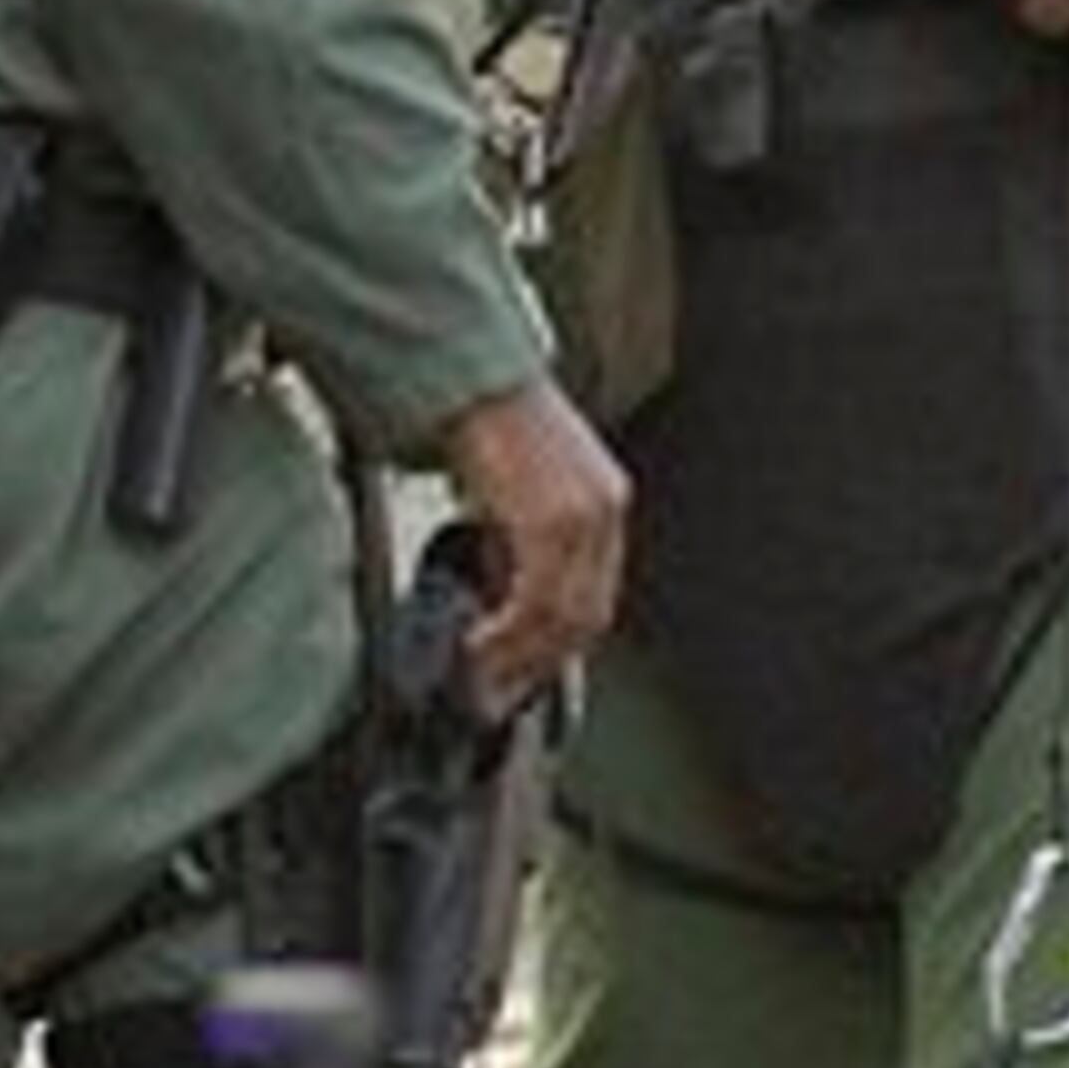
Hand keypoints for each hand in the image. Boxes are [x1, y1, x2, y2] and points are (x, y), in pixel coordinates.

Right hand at [435, 372, 628, 714]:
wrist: (464, 372)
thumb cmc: (481, 421)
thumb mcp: (512, 490)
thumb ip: (516, 544)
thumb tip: (497, 604)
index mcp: (604, 503)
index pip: (594, 598)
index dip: (557, 648)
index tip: (519, 676)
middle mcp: (604, 510)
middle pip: (585, 617)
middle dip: (538, 666)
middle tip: (495, 695)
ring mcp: (582, 516)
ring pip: (562, 617)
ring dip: (517, 659)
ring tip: (477, 680)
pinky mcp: (549, 517)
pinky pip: (534, 599)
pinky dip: (504, 635)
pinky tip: (473, 646)